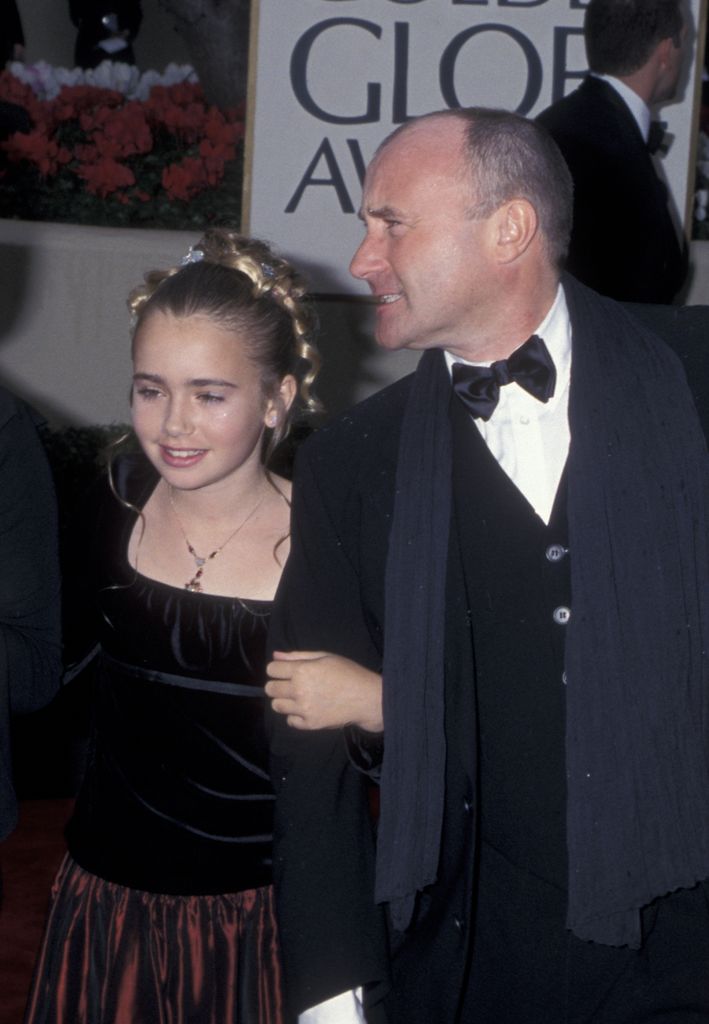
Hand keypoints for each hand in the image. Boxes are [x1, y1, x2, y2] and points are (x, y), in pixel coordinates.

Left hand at [266, 651, 382, 732]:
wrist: (366, 698)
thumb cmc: (348, 672)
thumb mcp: (325, 657)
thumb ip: (298, 656)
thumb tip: (275, 656)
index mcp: (302, 670)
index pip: (272, 669)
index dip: (277, 669)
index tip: (285, 671)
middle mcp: (299, 690)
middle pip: (270, 689)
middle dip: (277, 685)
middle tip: (290, 685)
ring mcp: (303, 709)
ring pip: (277, 706)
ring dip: (284, 701)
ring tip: (298, 698)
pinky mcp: (310, 724)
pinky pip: (290, 721)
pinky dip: (296, 716)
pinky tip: (306, 710)